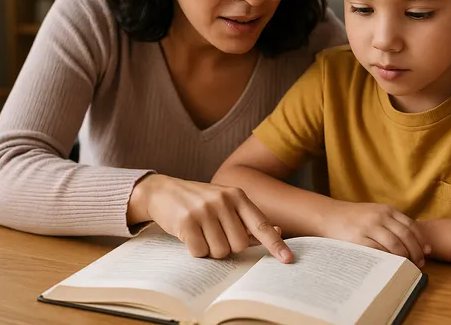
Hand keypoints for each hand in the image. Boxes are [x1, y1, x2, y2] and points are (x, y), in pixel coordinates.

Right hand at [127, 174, 292, 262]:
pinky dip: (195, 251)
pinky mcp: (187, 221)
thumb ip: (248, 219)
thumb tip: (278, 231)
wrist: (162, 191)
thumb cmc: (199, 201)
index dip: (275, 243)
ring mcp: (205, 210)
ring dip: (211, 250)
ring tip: (201, 233)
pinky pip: (200, 252)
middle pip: (239, 245)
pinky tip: (189, 236)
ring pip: (220, 251)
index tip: (288, 259)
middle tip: (214, 234)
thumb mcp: (225, 203)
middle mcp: (223, 200)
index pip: (261, 224)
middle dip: (228, 247)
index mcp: (237, 195)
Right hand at [320, 201, 430, 266]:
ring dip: (404, 257)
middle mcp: (379, 217)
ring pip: (395, 245)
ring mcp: (369, 227)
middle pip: (406, 236)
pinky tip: (392, 266)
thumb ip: (391, 221)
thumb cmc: (353, 217)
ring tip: (408, 266)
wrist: (328, 215)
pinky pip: (379, 252)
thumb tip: (412, 240)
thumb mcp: (374, 212)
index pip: (411, 225)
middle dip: (416, 251)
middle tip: (420, 263)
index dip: (421, 240)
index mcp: (386, 210)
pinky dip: (388, 260)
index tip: (427, 251)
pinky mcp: (358, 239)